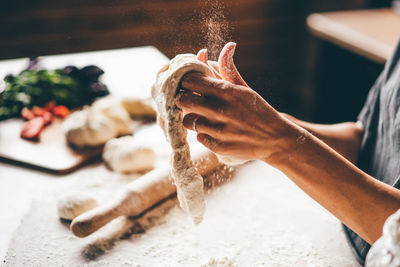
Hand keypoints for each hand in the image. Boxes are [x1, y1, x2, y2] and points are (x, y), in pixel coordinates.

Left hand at [176, 72, 300, 164]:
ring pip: (187, 120)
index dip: (186, 82)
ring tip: (203, 117)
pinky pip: (198, 137)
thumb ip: (228, 68)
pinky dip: (203, 134)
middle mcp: (221, 110)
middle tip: (188, 101)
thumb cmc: (257, 110)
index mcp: (226, 91)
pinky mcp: (219, 146)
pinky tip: (214, 131)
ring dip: (192, 118)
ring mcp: (219, 130)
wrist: (275, 139)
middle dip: (183, 99)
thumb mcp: (244, 88)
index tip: (188, 85)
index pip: (190, 81)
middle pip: (183, 100)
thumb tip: (229, 45)